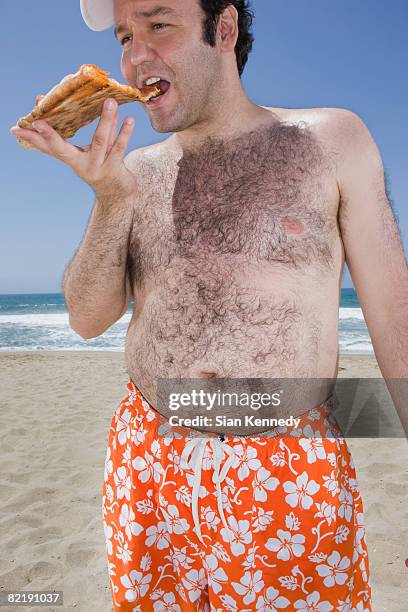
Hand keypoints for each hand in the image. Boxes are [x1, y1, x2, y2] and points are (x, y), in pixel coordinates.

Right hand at [10, 98, 136, 199]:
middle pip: (63, 149)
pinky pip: (119, 148)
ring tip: (110, 101)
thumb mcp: (91, 151)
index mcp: (71, 159)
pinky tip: (129, 119)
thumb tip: (83, 102)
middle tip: (38, 121)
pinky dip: (124, 133)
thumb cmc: (101, 166)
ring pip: (100, 142)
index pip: (48, 148)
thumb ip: (92, 131)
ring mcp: (97, 168)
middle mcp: (81, 166)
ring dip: (106, 120)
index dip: (34, 139)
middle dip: (49, 135)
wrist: (118, 194)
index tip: (18, 128)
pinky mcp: (113, 169)